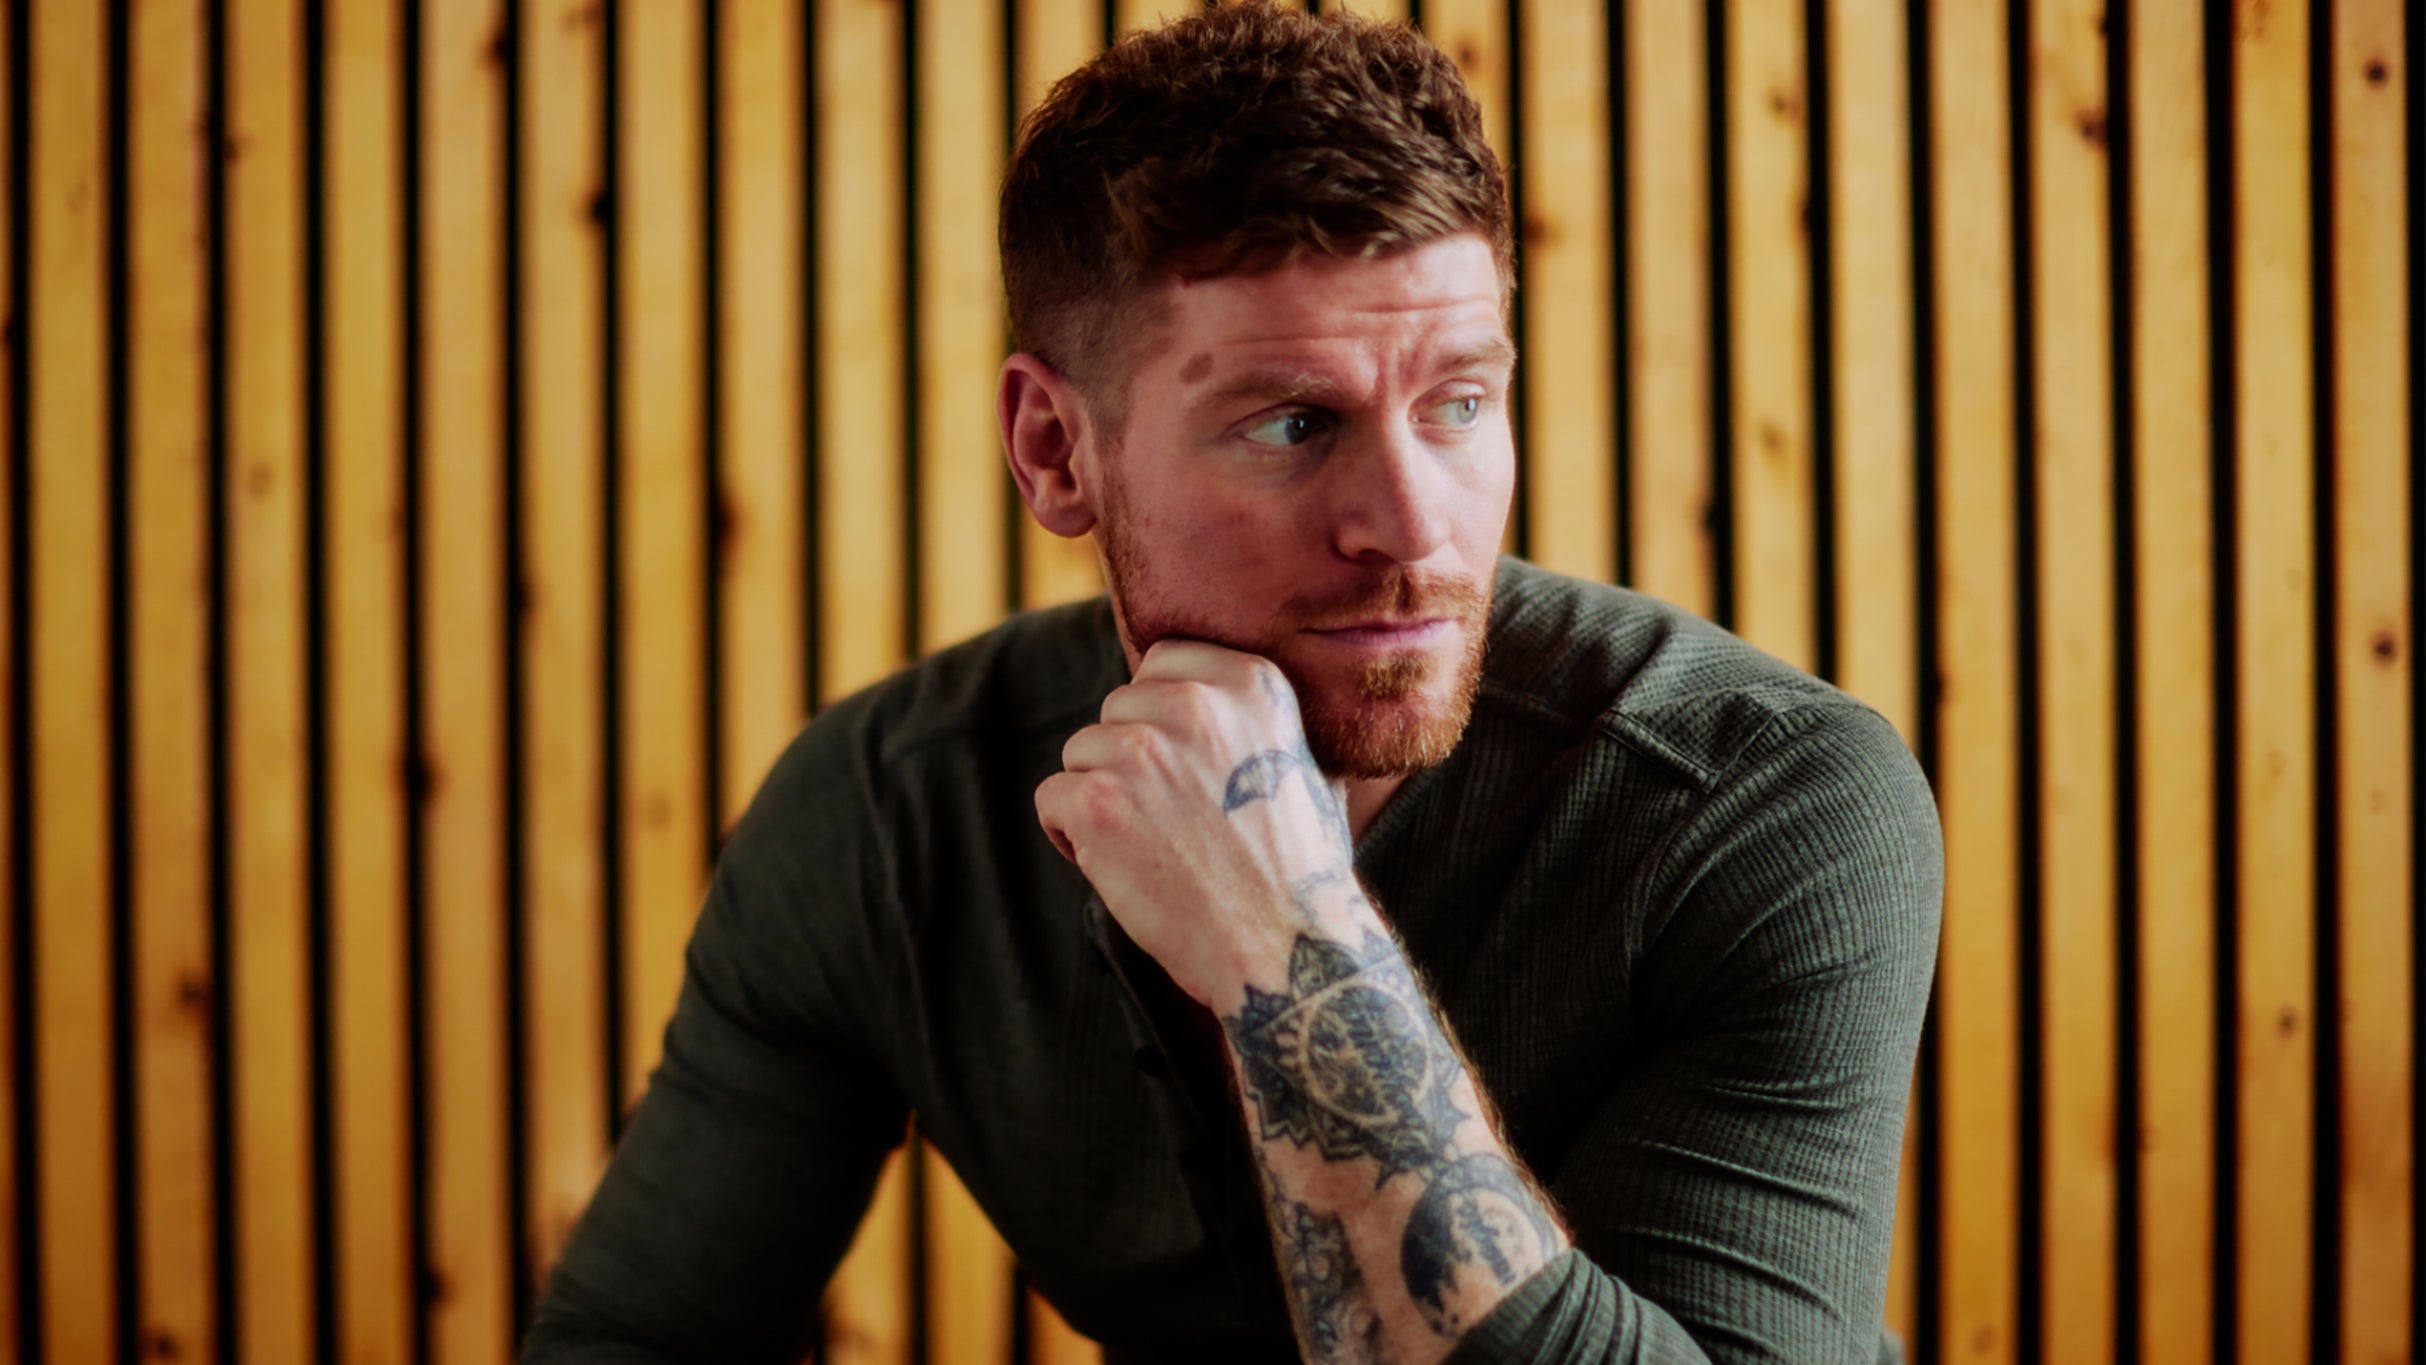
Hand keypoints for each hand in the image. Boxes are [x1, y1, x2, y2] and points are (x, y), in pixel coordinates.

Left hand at [1035, 639, 1364, 1005]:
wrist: (1286, 950)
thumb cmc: (1299, 871)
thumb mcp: (1307, 765)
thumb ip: (1255, 722)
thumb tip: (1218, 701)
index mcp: (1250, 682)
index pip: (1162, 662)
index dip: (1160, 717)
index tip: (1183, 766)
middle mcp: (1194, 703)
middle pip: (1118, 709)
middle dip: (1130, 762)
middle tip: (1173, 821)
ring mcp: (1141, 750)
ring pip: (1081, 753)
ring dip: (1102, 799)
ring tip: (1153, 849)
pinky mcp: (1097, 802)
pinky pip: (1051, 798)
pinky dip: (1070, 837)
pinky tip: (1120, 868)